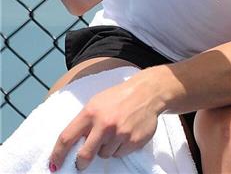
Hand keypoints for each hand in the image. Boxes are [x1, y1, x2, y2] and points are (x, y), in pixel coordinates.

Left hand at [48, 79, 163, 170]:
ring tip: (115, 133)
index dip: (57, 155)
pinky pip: (120, 154)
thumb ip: (84, 122)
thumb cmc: (118, 97)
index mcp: (90, 113)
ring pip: (104, 155)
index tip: (54, 165)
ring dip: (107, 148)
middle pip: (84, 155)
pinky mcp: (134, 141)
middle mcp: (104, 124)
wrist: (148, 92)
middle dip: (81, 163)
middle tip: (82, 163)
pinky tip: (126, 134)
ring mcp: (120, 134)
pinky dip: (120, 147)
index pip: (66, 138)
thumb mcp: (96, 103)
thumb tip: (72, 145)